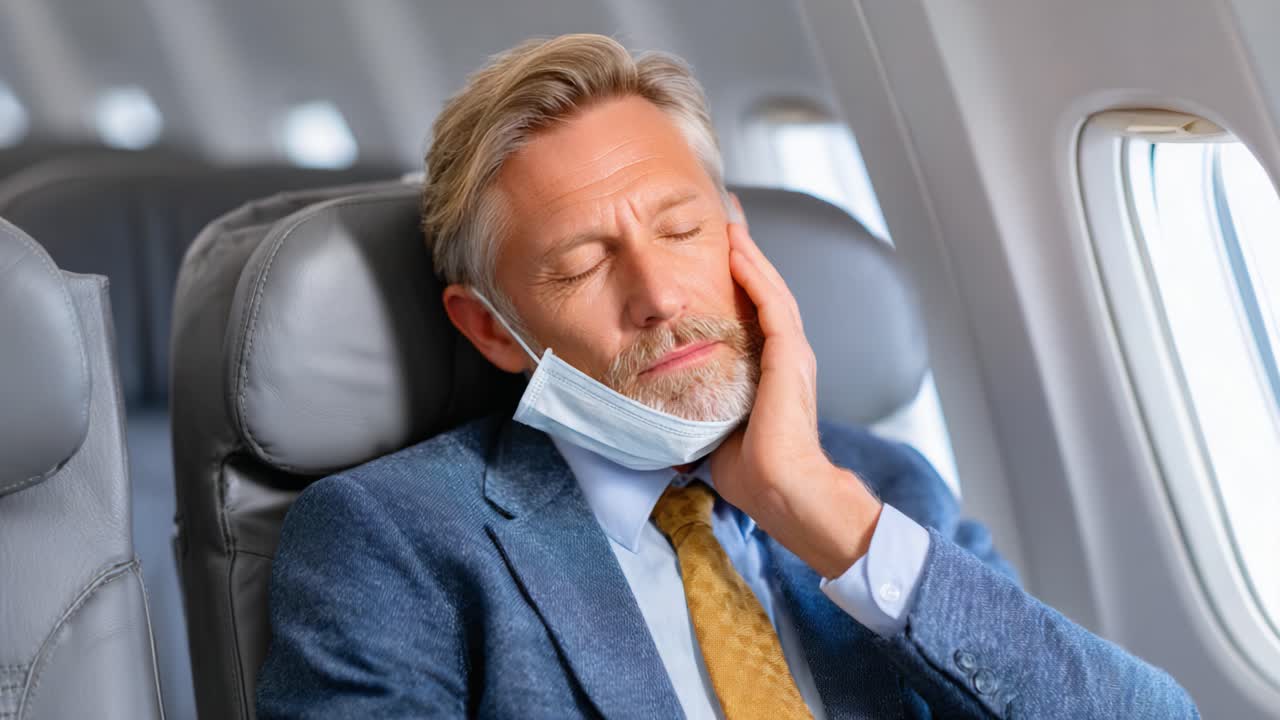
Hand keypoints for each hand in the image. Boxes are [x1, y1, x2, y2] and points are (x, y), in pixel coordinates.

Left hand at [710, 211, 882, 578]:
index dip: (736, 282)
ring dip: (750, 254)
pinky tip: (738, 250)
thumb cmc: (749, 470)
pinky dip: (755, 275)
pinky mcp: (789, 357)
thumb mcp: (714, 424)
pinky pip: (771, 305)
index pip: (751, 313)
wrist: (782, 489)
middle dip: (745, 256)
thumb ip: (697, 402)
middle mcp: (784, 355)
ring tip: (730, 222)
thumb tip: (659, 401)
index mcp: (768, 370)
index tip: (713, 253)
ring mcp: (790, 354)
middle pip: (763, 291)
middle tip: (726, 219)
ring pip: (769, 289)